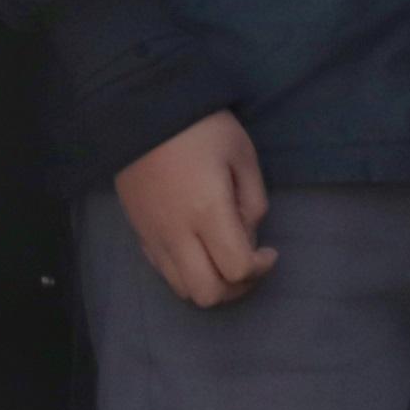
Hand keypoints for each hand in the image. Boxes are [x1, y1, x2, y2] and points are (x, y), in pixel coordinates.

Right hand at [116, 110, 275, 307]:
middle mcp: (176, 234)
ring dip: (211, 283)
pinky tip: (201, 248)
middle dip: (237, 288)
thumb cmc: (201, 129)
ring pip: (182, 289)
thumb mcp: (242, 156)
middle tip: (250, 263)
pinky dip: (188, 273)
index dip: (260, 268)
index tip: (270, 252)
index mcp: (207, 212)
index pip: (236, 269)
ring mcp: (153, 238)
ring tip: (227, 258)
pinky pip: (164, 273)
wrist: (143, 114)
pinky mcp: (139, 235)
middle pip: (206, 294)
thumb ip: (253, 201)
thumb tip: (249, 235)